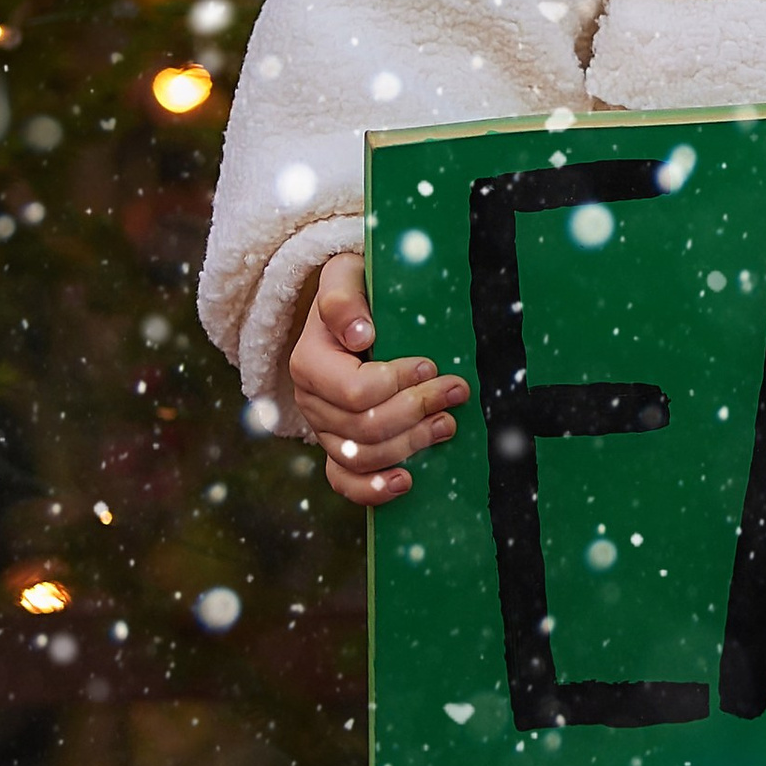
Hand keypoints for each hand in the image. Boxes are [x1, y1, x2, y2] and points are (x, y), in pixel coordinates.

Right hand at [289, 249, 468, 510]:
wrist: (346, 314)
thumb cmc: (353, 291)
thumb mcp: (344, 276)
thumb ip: (344, 299)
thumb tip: (361, 335)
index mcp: (309, 362)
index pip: (356, 391)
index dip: (398, 384)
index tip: (430, 366)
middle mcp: (312, 402)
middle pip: (366, 427)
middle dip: (418, 412)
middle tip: (455, 391)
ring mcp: (323, 430)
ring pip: (364, 456)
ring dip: (412, 444)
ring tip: (447, 424)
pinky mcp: (337, 448)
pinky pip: (344, 481)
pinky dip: (373, 489)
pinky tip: (406, 482)